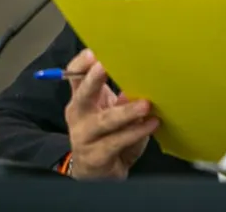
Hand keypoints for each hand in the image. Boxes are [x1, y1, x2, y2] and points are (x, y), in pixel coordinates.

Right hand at [64, 49, 159, 179]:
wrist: (97, 173)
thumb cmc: (107, 134)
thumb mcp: (111, 111)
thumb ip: (119, 96)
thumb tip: (136, 80)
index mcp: (81, 98)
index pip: (74, 75)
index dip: (81, 64)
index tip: (93, 53)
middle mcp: (78, 115)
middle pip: (83, 94)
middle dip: (94, 79)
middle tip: (105, 66)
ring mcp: (84, 136)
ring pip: (104, 121)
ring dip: (126, 111)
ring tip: (145, 105)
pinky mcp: (96, 155)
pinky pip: (117, 141)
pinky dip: (136, 132)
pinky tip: (151, 124)